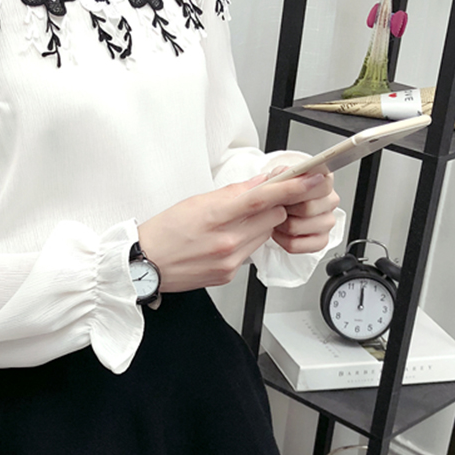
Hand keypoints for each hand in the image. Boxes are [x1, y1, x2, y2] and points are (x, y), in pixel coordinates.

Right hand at [136, 169, 333, 292]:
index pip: (262, 198)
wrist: (143, 265)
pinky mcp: (228, 275)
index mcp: (215, 217)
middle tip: (255, 201)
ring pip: (264, 235)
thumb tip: (259, 183)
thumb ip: (232, 194)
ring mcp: (229, 261)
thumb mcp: (194, 202)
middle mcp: (226, 241)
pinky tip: (222, 242)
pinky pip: (250, 253)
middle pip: (272, 217)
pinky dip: (244, 243)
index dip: (291, 187)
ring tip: (231, 224)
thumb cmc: (163, 232)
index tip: (311, 178)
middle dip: (270, 207)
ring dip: (258, 225)